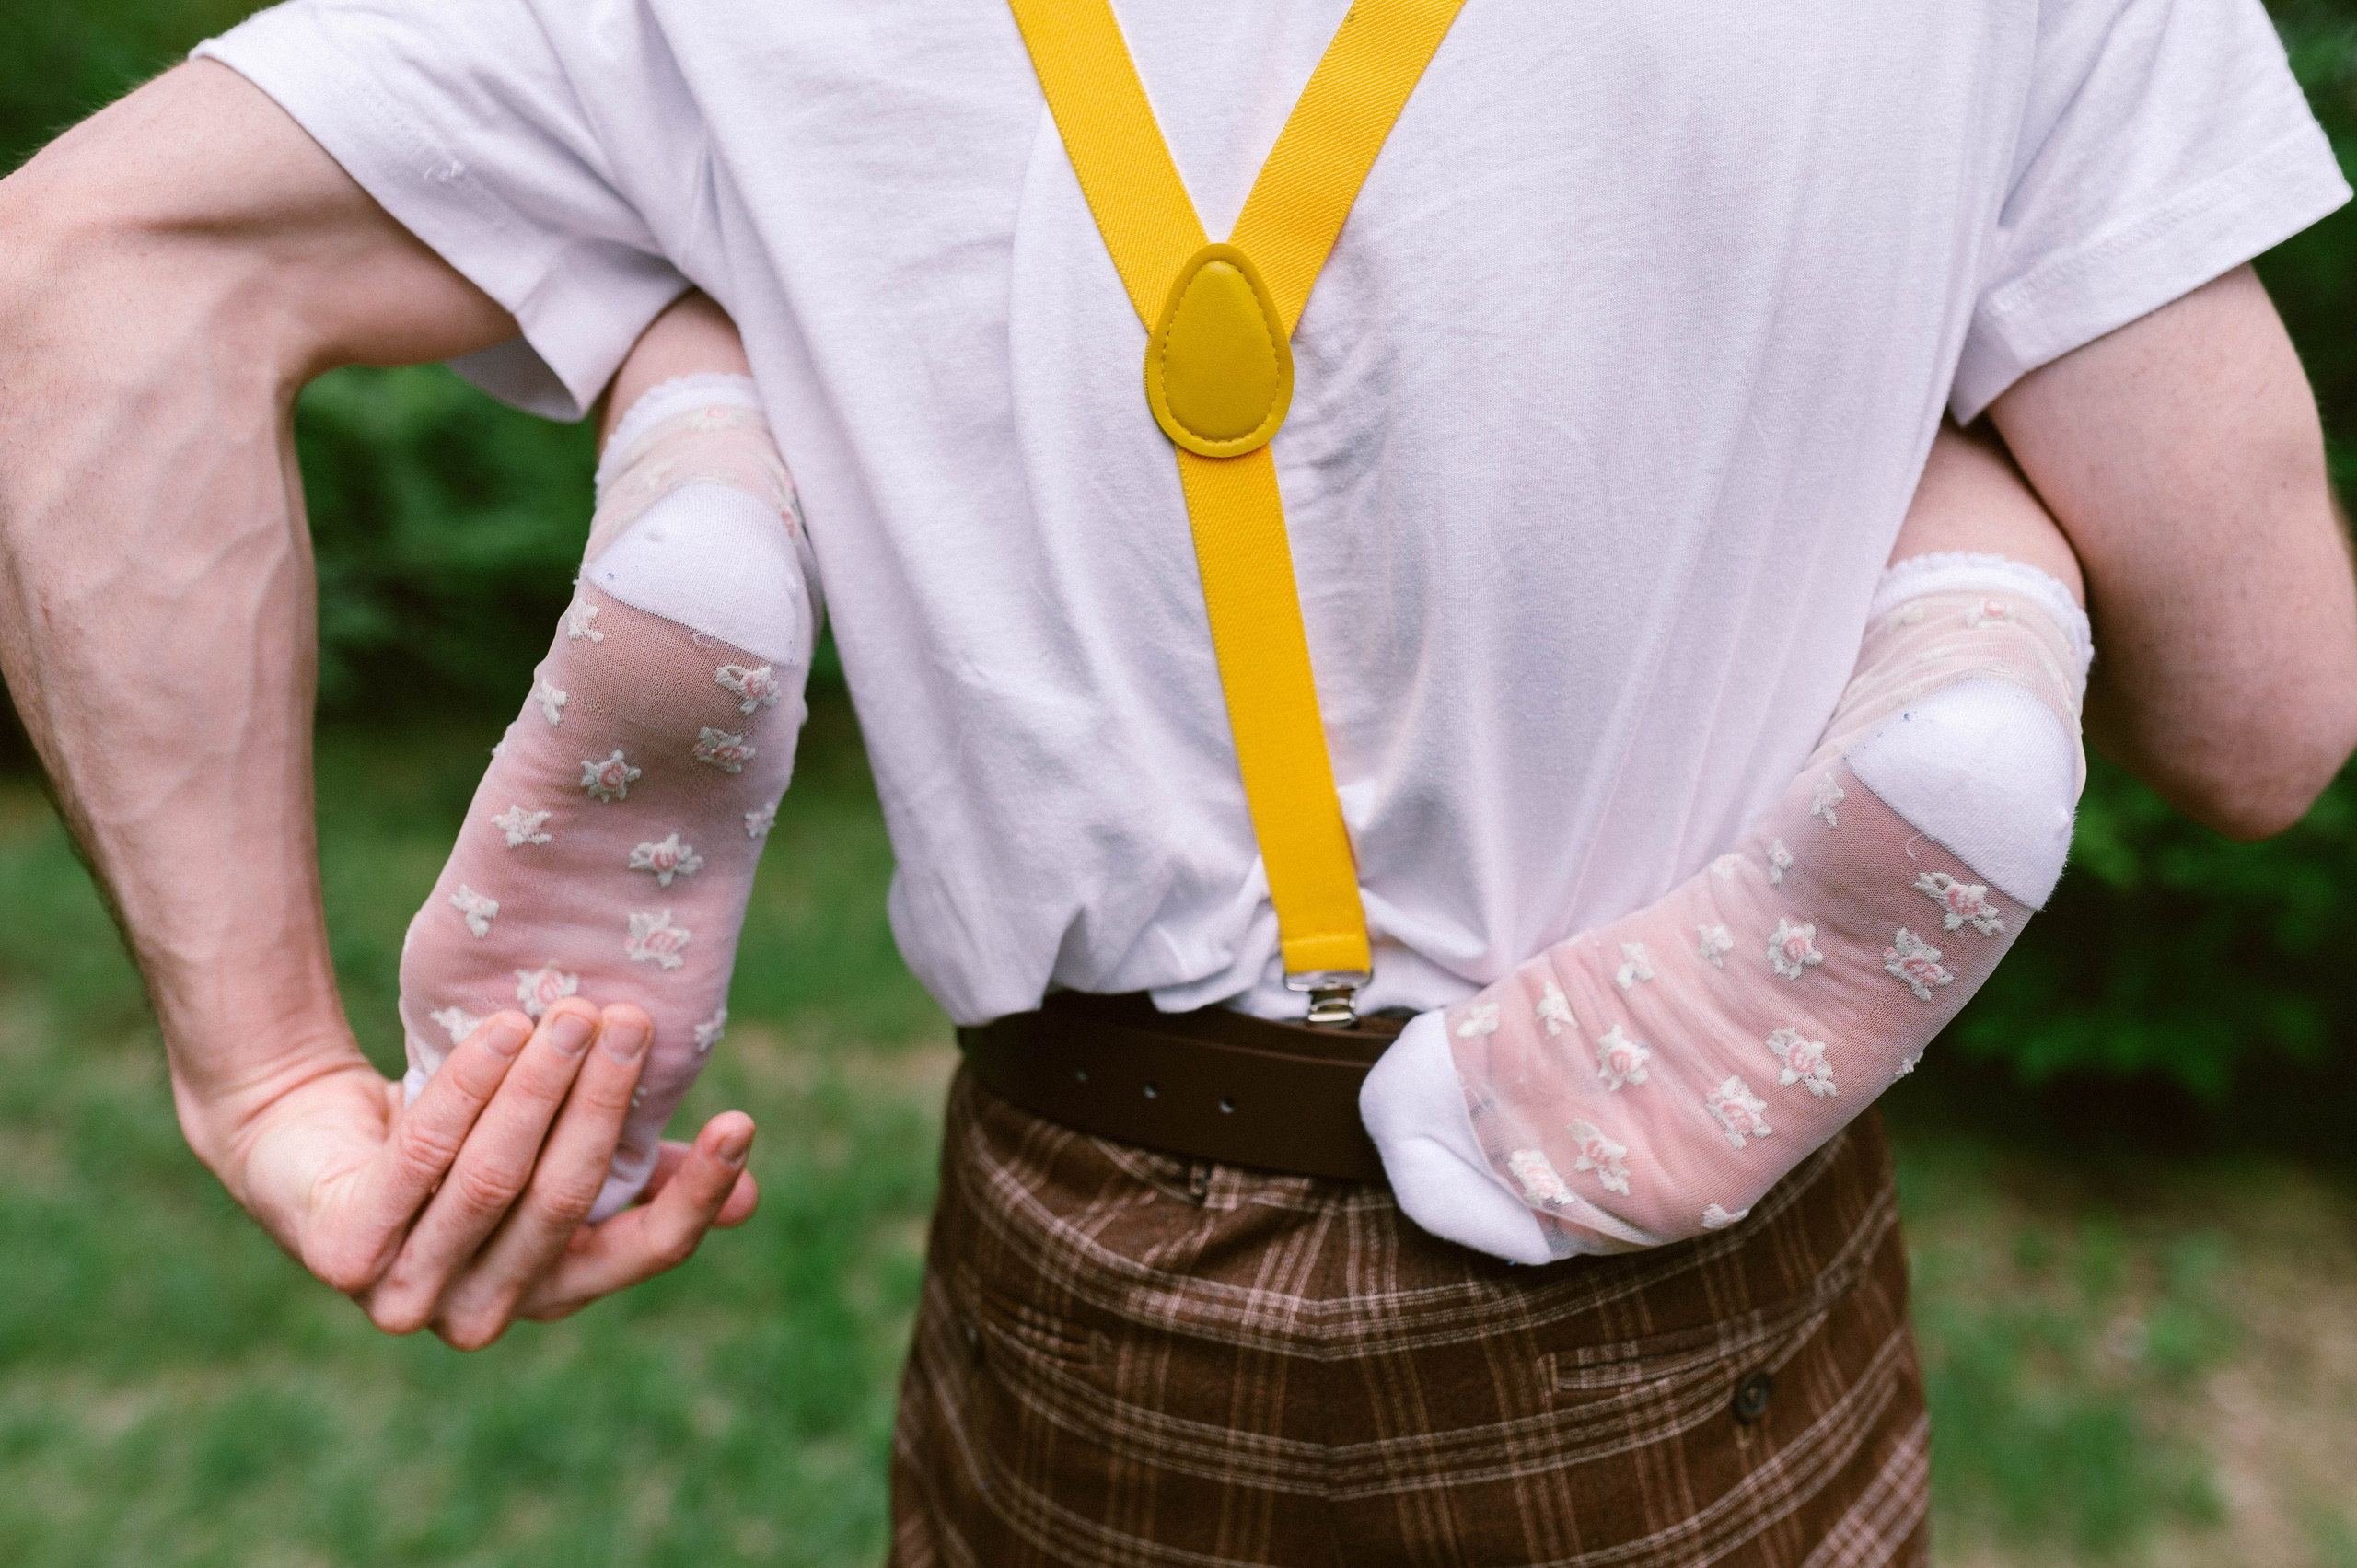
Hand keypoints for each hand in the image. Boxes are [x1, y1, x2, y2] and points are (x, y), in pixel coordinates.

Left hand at [223, 999, 758, 1348]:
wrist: (306, 1135)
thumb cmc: (456, 1144)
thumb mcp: (554, 1157)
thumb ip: (642, 1177)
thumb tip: (752, 1197)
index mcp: (549, 1291)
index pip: (640, 1254)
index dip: (695, 1196)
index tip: (741, 1123)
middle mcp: (480, 1312)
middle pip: (563, 1200)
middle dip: (602, 1103)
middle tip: (629, 1020)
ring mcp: (404, 1293)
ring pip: (493, 1180)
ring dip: (539, 1088)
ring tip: (573, 1011)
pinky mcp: (341, 1254)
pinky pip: (422, 1158)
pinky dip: (468, 1087)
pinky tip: (503, 1028)